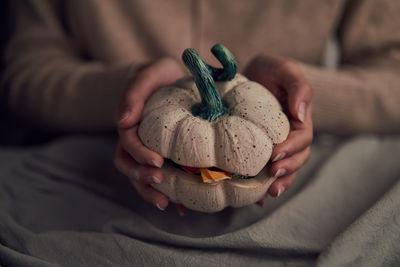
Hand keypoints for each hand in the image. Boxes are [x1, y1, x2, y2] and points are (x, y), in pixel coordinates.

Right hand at [114, 58, 184, 209]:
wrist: (168, 81)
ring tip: (169, 204)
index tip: (158, 162)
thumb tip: (123, 120)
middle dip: (143, 179)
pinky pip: (160, 177)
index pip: (128, 144)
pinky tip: (183, 205)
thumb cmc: (159, 77)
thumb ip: (135, 91)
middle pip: (129, 166)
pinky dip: (169, 193)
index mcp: (130, 124)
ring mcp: (146, 150)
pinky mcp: (162, 156)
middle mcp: (135, 140)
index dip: (139, 155)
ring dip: (151, 192)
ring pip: (140, 176)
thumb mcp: (150, 74)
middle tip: (162, 188)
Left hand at [244, 55, 312, 199]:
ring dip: (280, 182)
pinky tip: (255, 198)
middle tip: (272, 175)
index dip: (291, 148)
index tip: (275, 154)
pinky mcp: (261, 151)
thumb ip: (298, 87)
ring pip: (285, 168)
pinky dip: (262, 186)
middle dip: (287, 169)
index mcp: (299, 120)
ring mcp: (277, 145)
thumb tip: (300, 114)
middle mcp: (290, 136)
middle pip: (297, 158)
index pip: (302, 138)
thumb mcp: (285, 69)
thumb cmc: (270, 70)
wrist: (251, 75)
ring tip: (268, 193)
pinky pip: (265, 170)